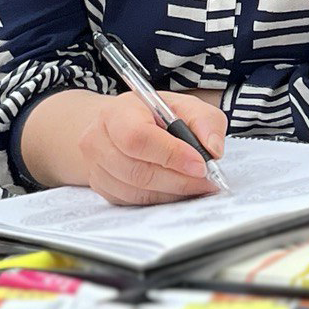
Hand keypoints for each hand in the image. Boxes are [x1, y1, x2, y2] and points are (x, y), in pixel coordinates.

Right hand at [78, 91, 226, 205]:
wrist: (122, 125)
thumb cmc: (155, 114)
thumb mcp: (185, 105)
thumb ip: (205, 121)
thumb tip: (213, 150)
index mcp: (117, 112)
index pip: (138, 137)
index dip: (171, 154)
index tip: (201, 165)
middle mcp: (98, 140)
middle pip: (138, 170)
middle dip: (179, 179)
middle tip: (208, 181)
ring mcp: (95, 167)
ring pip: (137, 191)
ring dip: (173, 192)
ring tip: (198, 186)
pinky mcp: (101, 188)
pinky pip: (133, 202)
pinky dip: (161, 199)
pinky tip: (178, 190)